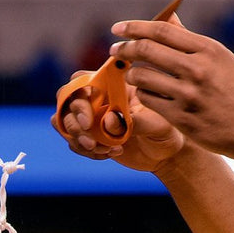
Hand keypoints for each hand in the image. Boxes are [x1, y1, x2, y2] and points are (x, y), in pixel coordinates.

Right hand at [51, 76, 184, 171]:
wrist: (166, 153)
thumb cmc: (166, 129)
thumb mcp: (156, 123)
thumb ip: (133, 120)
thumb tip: (108, 121)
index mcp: (115, 85)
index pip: (83, 78)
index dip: (77, 92)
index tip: (90, 115)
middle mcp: (100, 98)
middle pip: (68, 100)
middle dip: (75, 120)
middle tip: (90, 135)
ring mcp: (93, 118)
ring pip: (66, 122)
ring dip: (78, 138)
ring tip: (103, 148)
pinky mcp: (91, 137)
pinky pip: (74, 142)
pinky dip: (86, 150)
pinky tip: (109, 153)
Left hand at [109, 20, 233, 160]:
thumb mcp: (222, 59)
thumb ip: (191, 40)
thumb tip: (169, 17)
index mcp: (209, 50)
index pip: (162, 30)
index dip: (135, 27)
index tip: (119, 28)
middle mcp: (197, 70)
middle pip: (146, 50)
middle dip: (124, 48)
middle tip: (116, 49)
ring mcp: (188, 95)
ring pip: (141, 77)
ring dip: (131, 74)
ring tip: (133, 74)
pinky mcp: (181, 118)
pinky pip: (147, 100)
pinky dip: (142, 94)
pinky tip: (146, 93)